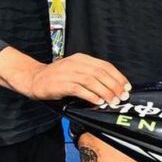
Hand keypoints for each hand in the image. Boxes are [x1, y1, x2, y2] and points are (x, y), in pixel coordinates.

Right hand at [0, 47, 131, 105]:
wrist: (34, 78)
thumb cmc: (57, 78)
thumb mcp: (76, 71)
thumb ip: (91, 75)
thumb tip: (112, 87)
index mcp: (82, 58)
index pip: (105, 65)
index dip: (118, 76)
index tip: (127, 87)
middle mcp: (76, 63)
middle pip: (101, 73)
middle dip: (114, 86)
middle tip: (122, 97)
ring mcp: (68, 72)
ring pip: (92, 81)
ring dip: (105, 92)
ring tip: (113, 101)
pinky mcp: (62, 83)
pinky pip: (80, 89)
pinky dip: (91, 96)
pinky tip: (98, 102)